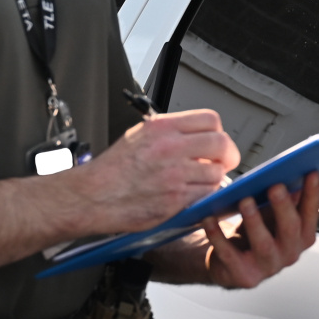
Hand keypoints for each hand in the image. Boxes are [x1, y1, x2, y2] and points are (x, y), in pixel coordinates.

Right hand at [71, 110, 238, 232]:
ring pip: (217, 172)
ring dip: (214, 178)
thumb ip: (171, 133)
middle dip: (228, 155)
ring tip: (200, 181)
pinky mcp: (175, 199)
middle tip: (224, 162)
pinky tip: (192, 194)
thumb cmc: (111, 170)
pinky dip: (205, 195)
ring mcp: (174, 174)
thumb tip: (198, 136)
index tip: (217, 141)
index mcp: (161, 127)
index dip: (218, 131)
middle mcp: (169, 147)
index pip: (210, 119)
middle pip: (222, 144)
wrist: (90, 197)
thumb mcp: (139, 136)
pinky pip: (206, 194)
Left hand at [201, 172, 318, 288]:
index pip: (311, 213)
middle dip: (283, 207)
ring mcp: (268, 267)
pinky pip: (229, 254)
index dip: (313, 194)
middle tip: (275, 187)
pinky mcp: (243, 275)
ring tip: (245, 200)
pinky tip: (208, 218)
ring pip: (263, 244)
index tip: (311, 172)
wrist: (227, 265)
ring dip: (254, 221)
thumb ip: (282, 200)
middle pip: (291, 229)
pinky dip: (217, 235)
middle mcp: (289, 253)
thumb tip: (287, 175)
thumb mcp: (270, 216)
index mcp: (301, 237)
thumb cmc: (252, 235)